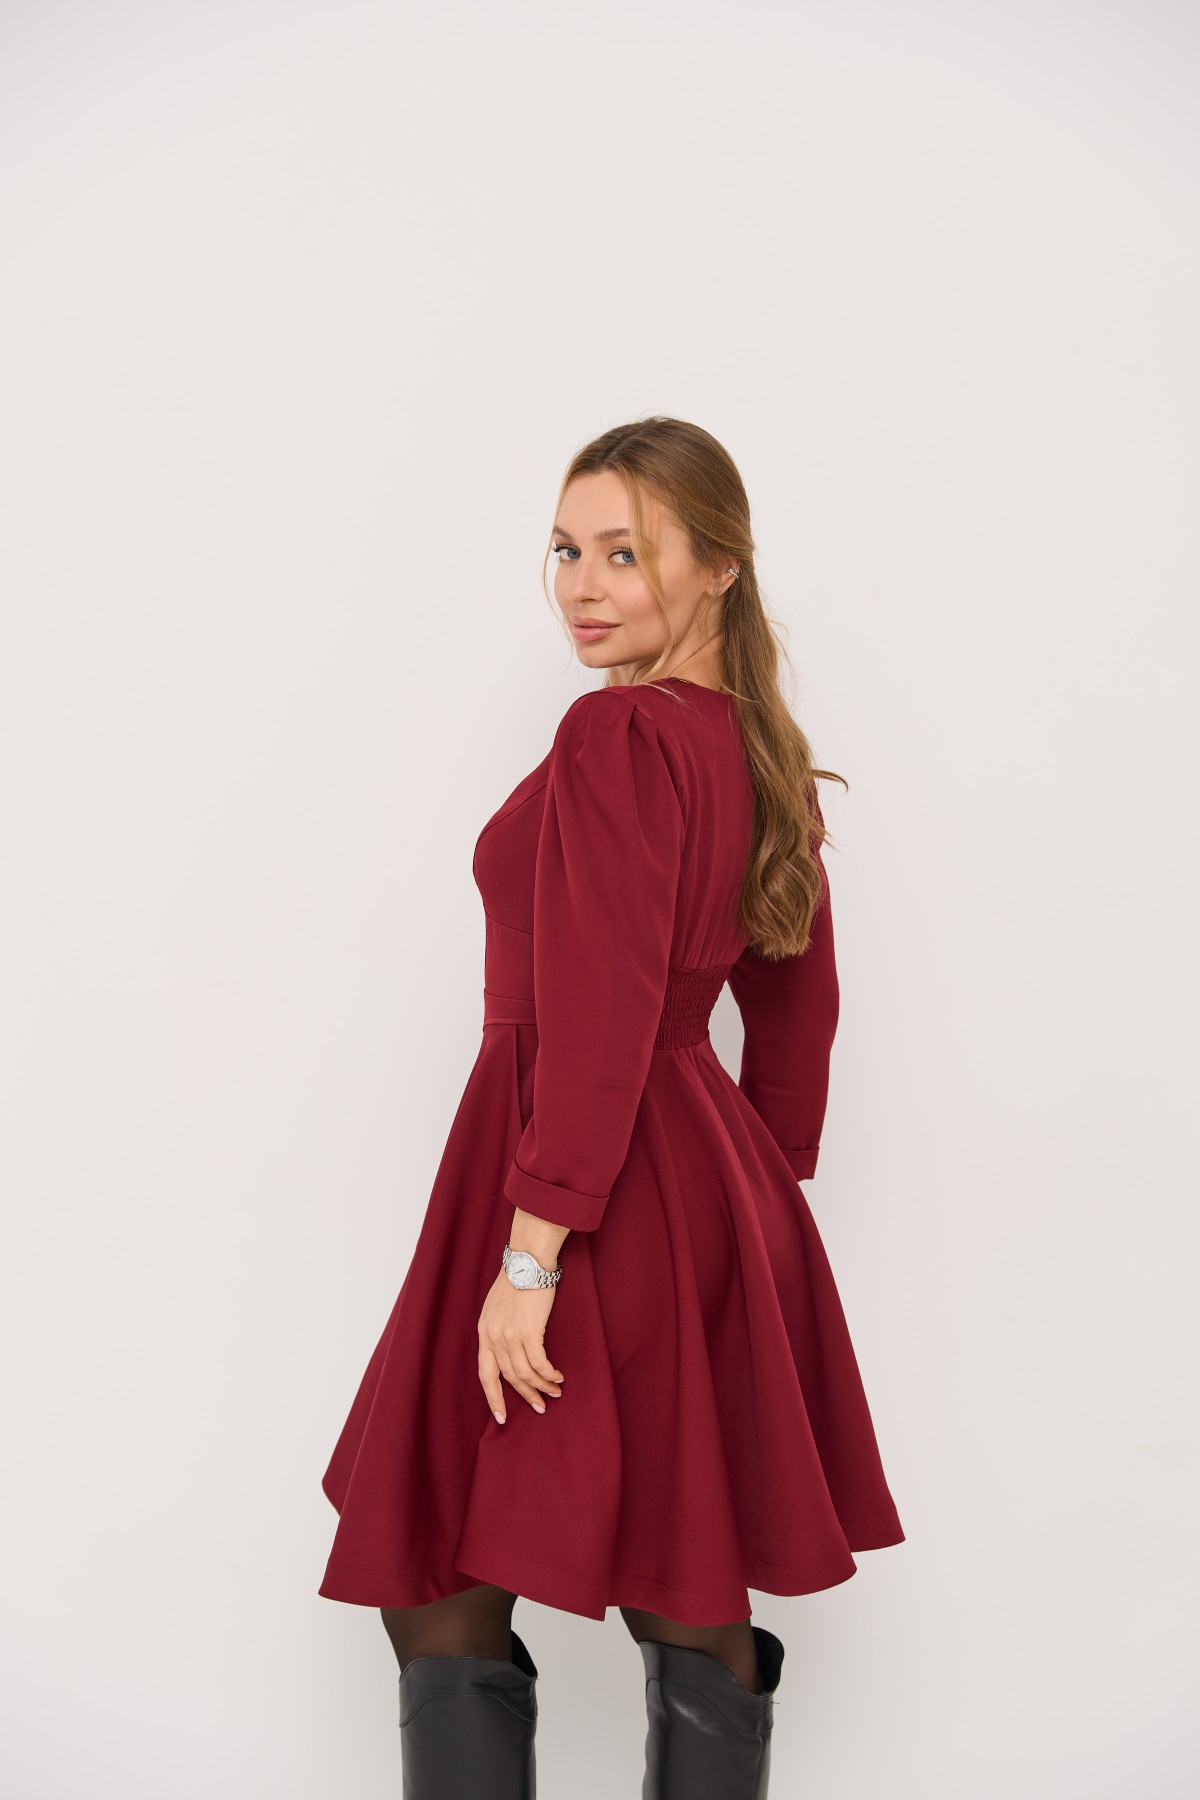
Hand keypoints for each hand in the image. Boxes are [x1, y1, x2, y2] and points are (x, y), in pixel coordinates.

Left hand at [477, 1267, 563, 1422]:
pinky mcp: (529, 1332)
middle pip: (509, 1378)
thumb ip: (497, 1330)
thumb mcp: (496, 1308)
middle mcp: (493, 1337)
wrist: (527, 1262)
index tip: (501, 1417)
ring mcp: (510, 1336)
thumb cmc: (515, 1281)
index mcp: (483, 1333)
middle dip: (526, 1396)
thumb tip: (507, 1351)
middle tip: (540, 1408)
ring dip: (542, 1387)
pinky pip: (540, 1363)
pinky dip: (549, 1374)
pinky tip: (558, 1377)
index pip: (485, 1374)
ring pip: (526, 1374)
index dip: (493, 1398)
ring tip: (555, 1393)